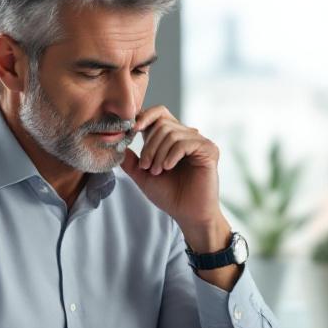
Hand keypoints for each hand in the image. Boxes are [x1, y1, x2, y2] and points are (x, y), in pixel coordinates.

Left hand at [120, 106, 223, 237]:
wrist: (187, 214)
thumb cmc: (169, 196)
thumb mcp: (143, 175)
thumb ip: (131, 159)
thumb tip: (118, 143)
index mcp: (172, 139)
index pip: (159, 113)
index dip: (144, 117)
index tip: (131, 130)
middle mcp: (187, 136)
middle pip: (162, 123)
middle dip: (149, 145)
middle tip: (146, 166)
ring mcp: (199, 142)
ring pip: (171, 133)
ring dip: (158, 153)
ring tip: (157, 171)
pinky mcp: (209, 149)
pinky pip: (184, 142)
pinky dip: (172, 155)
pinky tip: (168, 168)